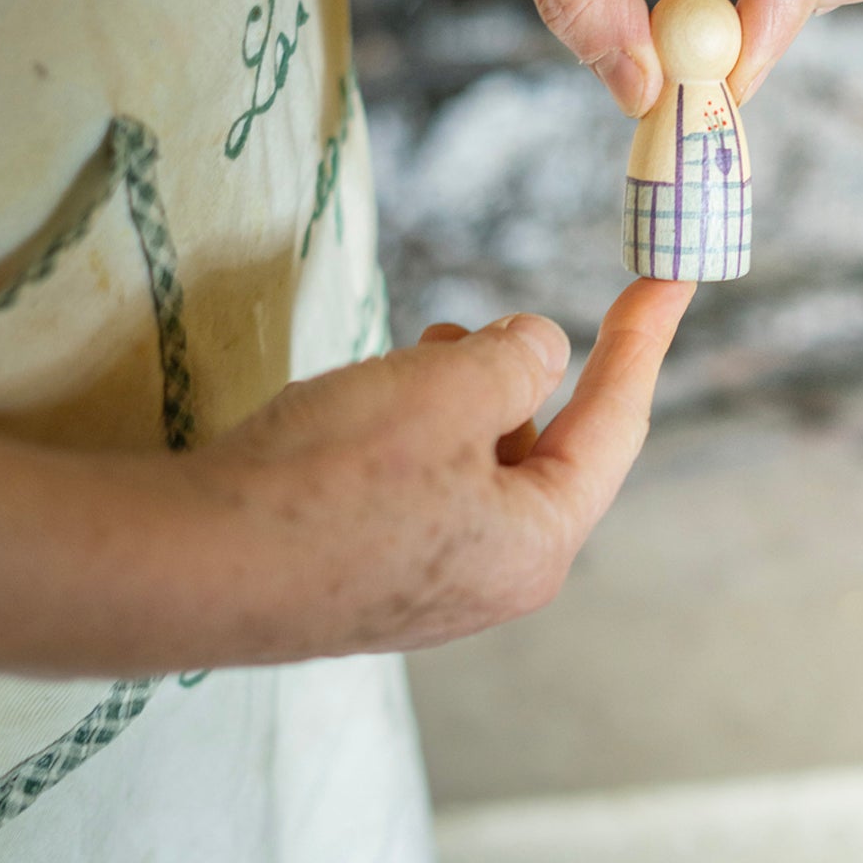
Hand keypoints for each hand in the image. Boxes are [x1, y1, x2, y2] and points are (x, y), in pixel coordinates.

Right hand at [185, 278, 693, 659]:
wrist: (192, 565)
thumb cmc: (331, 478)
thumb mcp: (449, 390)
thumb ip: (518, 360)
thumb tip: (539, 350)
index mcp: (537, 541)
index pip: (615, 423)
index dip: (643, 338)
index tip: (671, 279)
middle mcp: (496, 575)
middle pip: (547, 448)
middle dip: (521, 372)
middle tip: (466, 327)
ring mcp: (432, 583)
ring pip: (480, 463)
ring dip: (461, 397)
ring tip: (417, 354)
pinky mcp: (374, 573)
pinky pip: (427, 486)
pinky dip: (420, 432)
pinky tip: (372, 406)